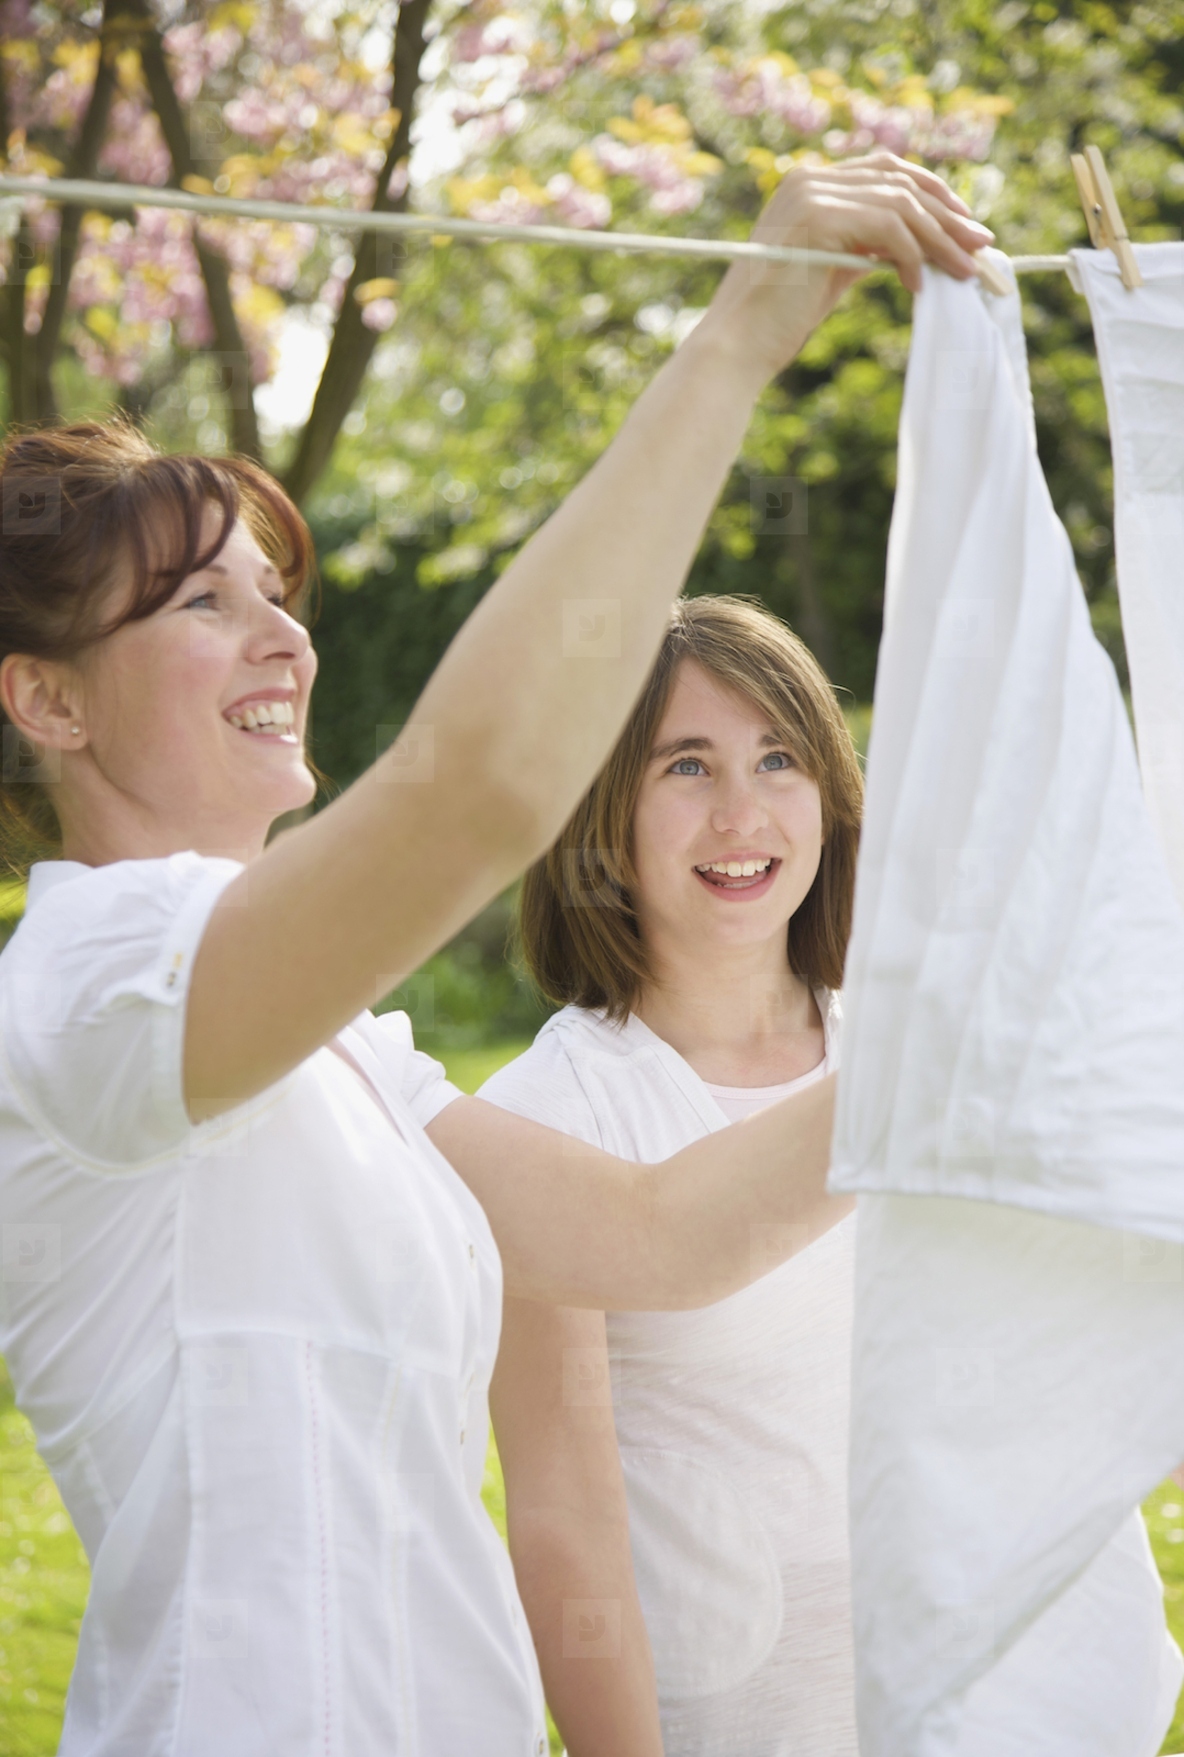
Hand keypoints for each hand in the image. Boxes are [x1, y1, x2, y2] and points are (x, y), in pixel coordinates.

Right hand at [699, 151, 995, 379]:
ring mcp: (811, 194)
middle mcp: (808, 178)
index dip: (933, 194)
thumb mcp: (832, 269)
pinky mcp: (819, 219)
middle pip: (900, 182)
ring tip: (965, 271)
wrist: (737, 346)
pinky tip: (919, 285)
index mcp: (809, 184)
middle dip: (947, 216)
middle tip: (982, 247)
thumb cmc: (779, 319)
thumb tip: (921, 245)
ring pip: (900, 205)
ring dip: (940, 240)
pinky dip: (912, 255)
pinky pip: (888, 228)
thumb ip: (868, 246)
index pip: (887, 172)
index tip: (965, 225)